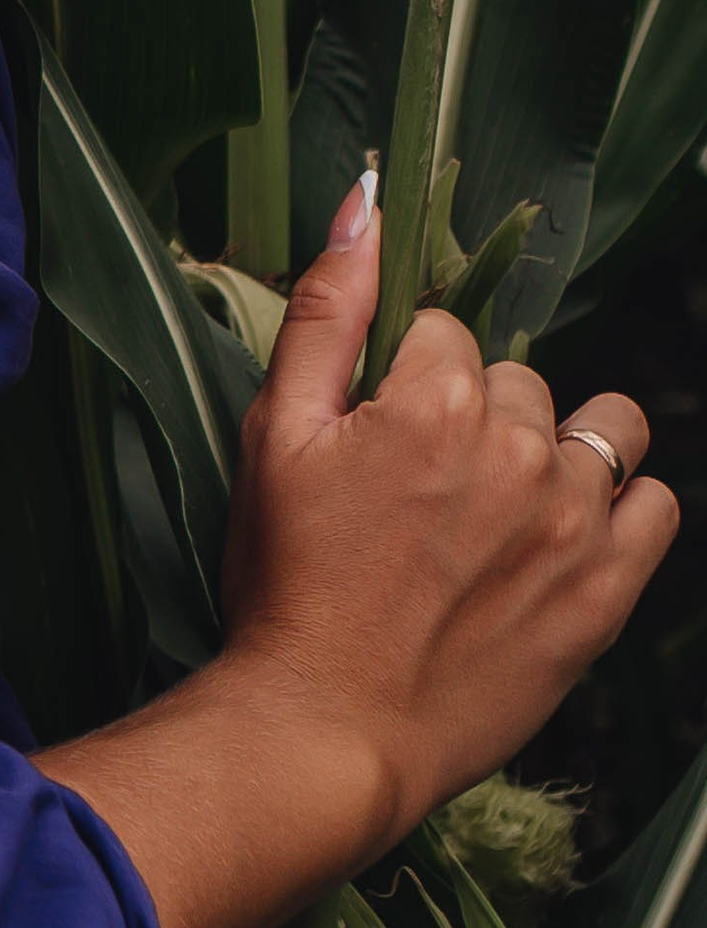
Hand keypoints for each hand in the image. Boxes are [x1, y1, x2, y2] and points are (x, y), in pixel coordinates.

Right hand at [38, 176, 678, 927]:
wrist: (332, 727)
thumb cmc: (290, 580)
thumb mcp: (275, 432)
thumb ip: (325, 309)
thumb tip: (365, 199)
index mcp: (433, 398)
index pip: (441, 331)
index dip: (403, 376)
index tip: (378, 432)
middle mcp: (519, 449)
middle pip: (516, 378)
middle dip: (475, 411)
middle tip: (424, 487)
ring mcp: (573, 525)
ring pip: (598, 428)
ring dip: (560, 447)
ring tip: (505, 501)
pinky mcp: (605, 595)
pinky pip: (653, 507)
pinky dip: (619, 506)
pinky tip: (562, 533)